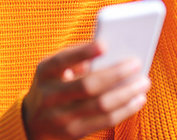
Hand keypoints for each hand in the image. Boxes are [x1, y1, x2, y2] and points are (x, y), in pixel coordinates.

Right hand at [22, 42, 150, 139]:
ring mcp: (62, 117)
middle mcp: (50, 95)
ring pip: (100, 106)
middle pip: (87, 86)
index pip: (63, 60)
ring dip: (126, 93)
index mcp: (45, 72)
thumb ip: (76, 61)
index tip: (105, 44)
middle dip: (115, 74)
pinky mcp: (75, 133)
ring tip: (143, 82)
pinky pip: (105, 121)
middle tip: (136, 63)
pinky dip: (125, 110)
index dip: (83, 52)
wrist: (33, 121)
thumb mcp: (54, 70)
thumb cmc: (53, 85)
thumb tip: (113, 55)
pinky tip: (138, 99)